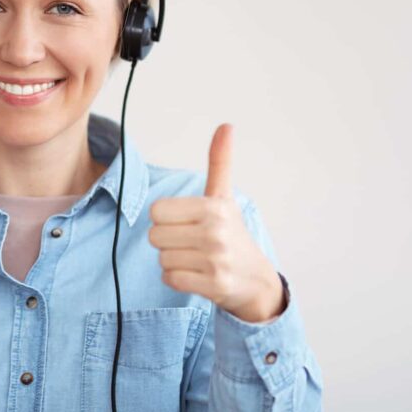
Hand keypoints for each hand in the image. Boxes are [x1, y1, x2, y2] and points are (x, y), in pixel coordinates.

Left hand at [148, 123, 285, 322]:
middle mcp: (216, 232)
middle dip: (168, 241)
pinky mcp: (214, 285)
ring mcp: (216, 260)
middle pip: (155, 236)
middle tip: (192, 243)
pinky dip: (178, 279)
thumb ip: (220, 162)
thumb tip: (226, 125)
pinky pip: (170, 279)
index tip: (186, 223)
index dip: (166, 219)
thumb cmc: (233, 234)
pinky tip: (197, 275)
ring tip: (197, 259)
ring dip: (173, 261)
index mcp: (213, 207)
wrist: (256, 280)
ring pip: (162, 259)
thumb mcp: (224, 197)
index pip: (156, 212)